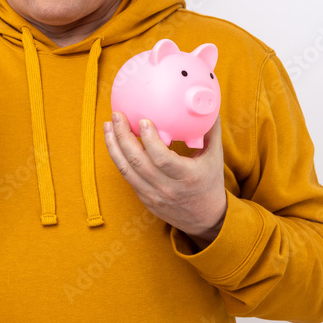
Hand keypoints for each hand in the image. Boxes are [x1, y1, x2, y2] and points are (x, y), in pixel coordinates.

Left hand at [103, 112, 226, 244]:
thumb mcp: (215, 157)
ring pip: (126, 170)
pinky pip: (127, 177)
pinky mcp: (144, 198)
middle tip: (116, 116)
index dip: (149, 140)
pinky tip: (114, 142)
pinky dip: (118, 158)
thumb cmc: (210, 183)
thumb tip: (206, 103)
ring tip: (108, 126)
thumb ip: (210, 130)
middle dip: (122, 136)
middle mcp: (167, 188)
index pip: (162, 159)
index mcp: (186, 176)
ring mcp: (153, 195)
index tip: (143, 120)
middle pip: (137, 162)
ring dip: (113, 146)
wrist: (205, 219)